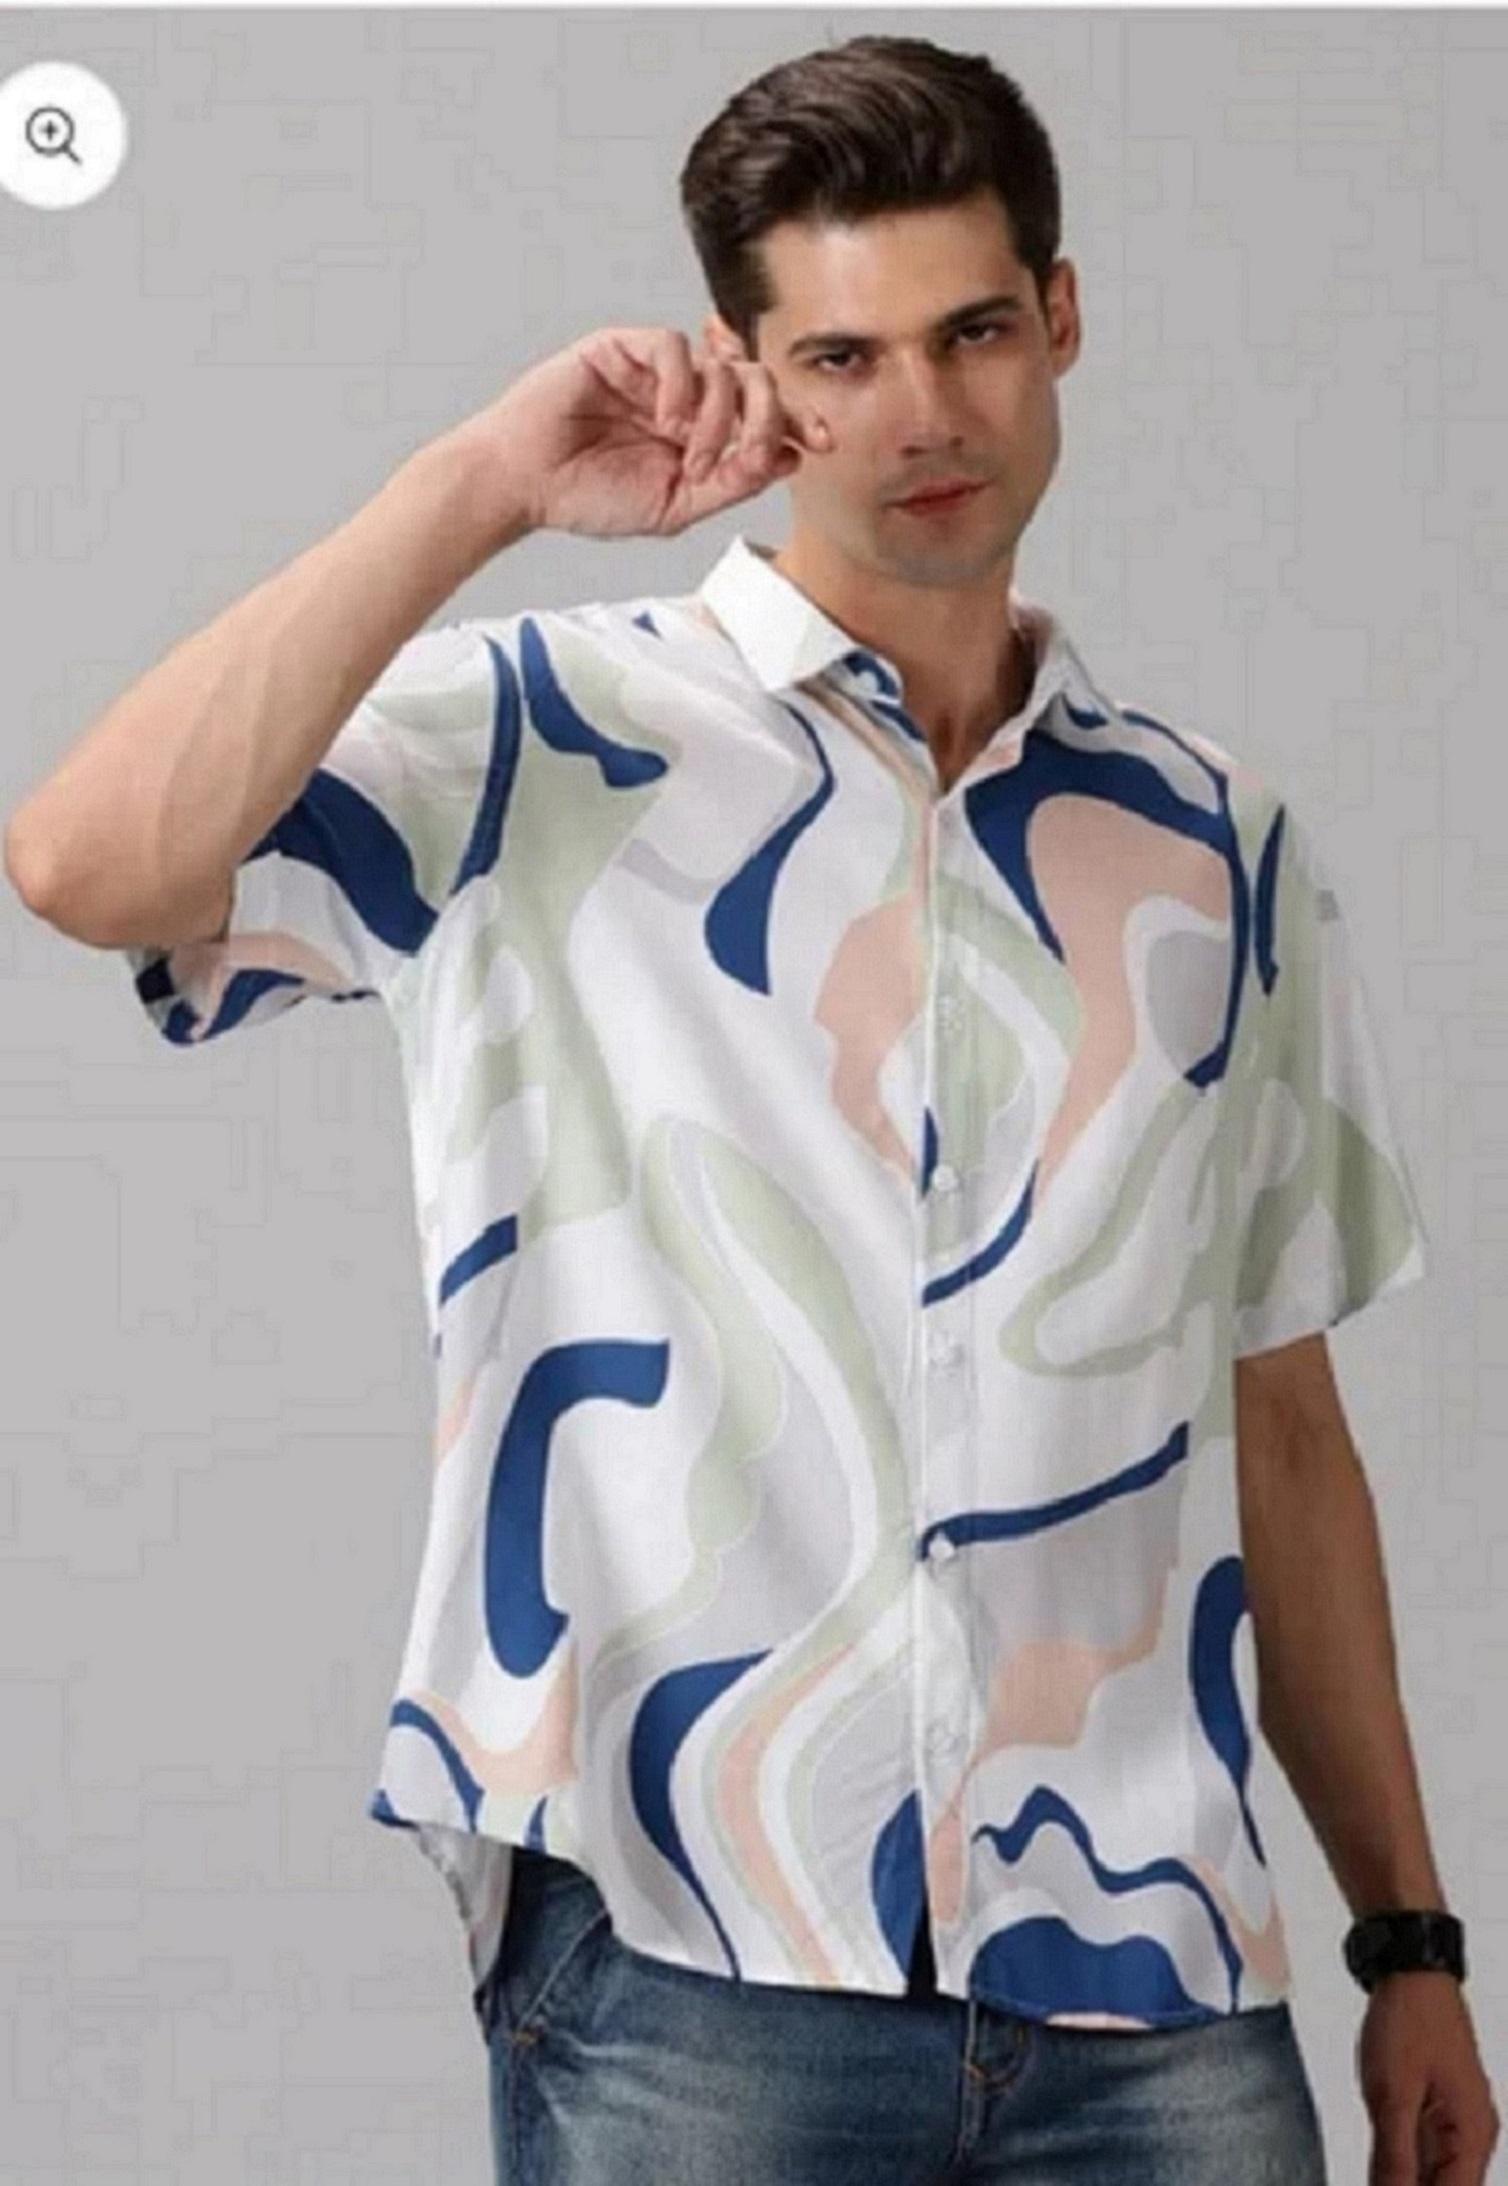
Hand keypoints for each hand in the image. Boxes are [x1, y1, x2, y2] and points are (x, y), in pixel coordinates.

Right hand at [460, 324, 831, 541]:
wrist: (523, 486)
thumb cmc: (586, 497)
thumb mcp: (674, 505)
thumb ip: (730, 483)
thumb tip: (789, 459)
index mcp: (699, 433)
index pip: (763, 415)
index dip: (798, 422)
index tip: (824, 443)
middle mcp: (683, 397)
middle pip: (756, 382)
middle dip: (770, 416)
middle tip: (753, 452)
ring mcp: (654, 372)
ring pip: (722, 366)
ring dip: (720, 415)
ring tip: (691, 453)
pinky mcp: (621, 348)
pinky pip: (674, 347)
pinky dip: (683, 385)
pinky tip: (667, 420)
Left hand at [1358, 1974, 1499, 2182]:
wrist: (1410, 1969)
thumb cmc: (1409, 2020)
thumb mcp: (1392, 2094)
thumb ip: (1393, 2157)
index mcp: (1473, 2136)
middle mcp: (1471, 2135)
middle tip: (1374, 2179)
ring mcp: (1454, 2120)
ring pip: (1431, 2172)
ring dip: (1401, 2177)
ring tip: (1372, 2172)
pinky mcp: (1435, 2107)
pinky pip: (1420, 2149)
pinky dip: (1398, 2158)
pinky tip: (1375, 2163)